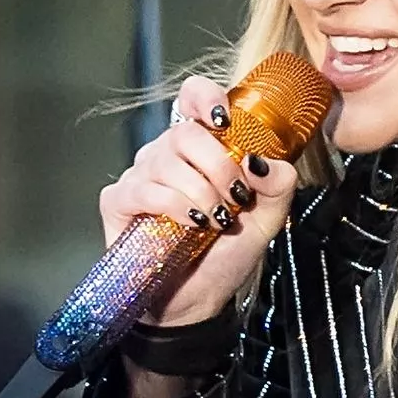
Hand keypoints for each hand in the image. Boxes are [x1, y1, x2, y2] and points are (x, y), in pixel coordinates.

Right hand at [99, 74, 300, 328]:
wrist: (199, 299)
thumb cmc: (225, 254)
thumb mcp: (266, 219)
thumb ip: (278, 185)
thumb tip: (263, 161)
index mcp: (201, 149)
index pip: (194, 97)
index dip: (207, 98)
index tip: (225, 122)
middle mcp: (168, 154)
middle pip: (187, 131)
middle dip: (219, 165)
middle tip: (236, 198)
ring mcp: (140, 176)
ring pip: (167, 160)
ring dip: (201, 191)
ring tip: (216, 221)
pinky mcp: (118, 202)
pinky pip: (143, 189)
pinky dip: (173, 205)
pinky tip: (191, 223)